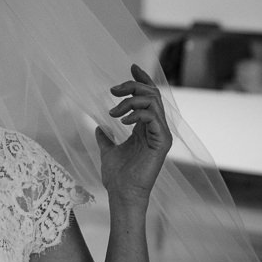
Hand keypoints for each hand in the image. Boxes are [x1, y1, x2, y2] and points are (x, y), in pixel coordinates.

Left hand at [97, 64, 171, 203]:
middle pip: (151, 94)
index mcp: (146, 128)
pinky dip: (137, 113)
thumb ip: (105, 138)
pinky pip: (153, 117)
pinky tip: (122, 121)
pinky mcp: (162, 142)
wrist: (121, 194)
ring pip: (153, 102)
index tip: (132, 67)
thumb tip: (98, 129)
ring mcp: (161, 135)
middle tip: (112, 90)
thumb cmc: (117, 176)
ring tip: (114, 112)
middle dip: (132, 86)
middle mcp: (156, 128)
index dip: (142, 80)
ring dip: (131, 101)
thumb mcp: (107, 151)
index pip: (149, 97)